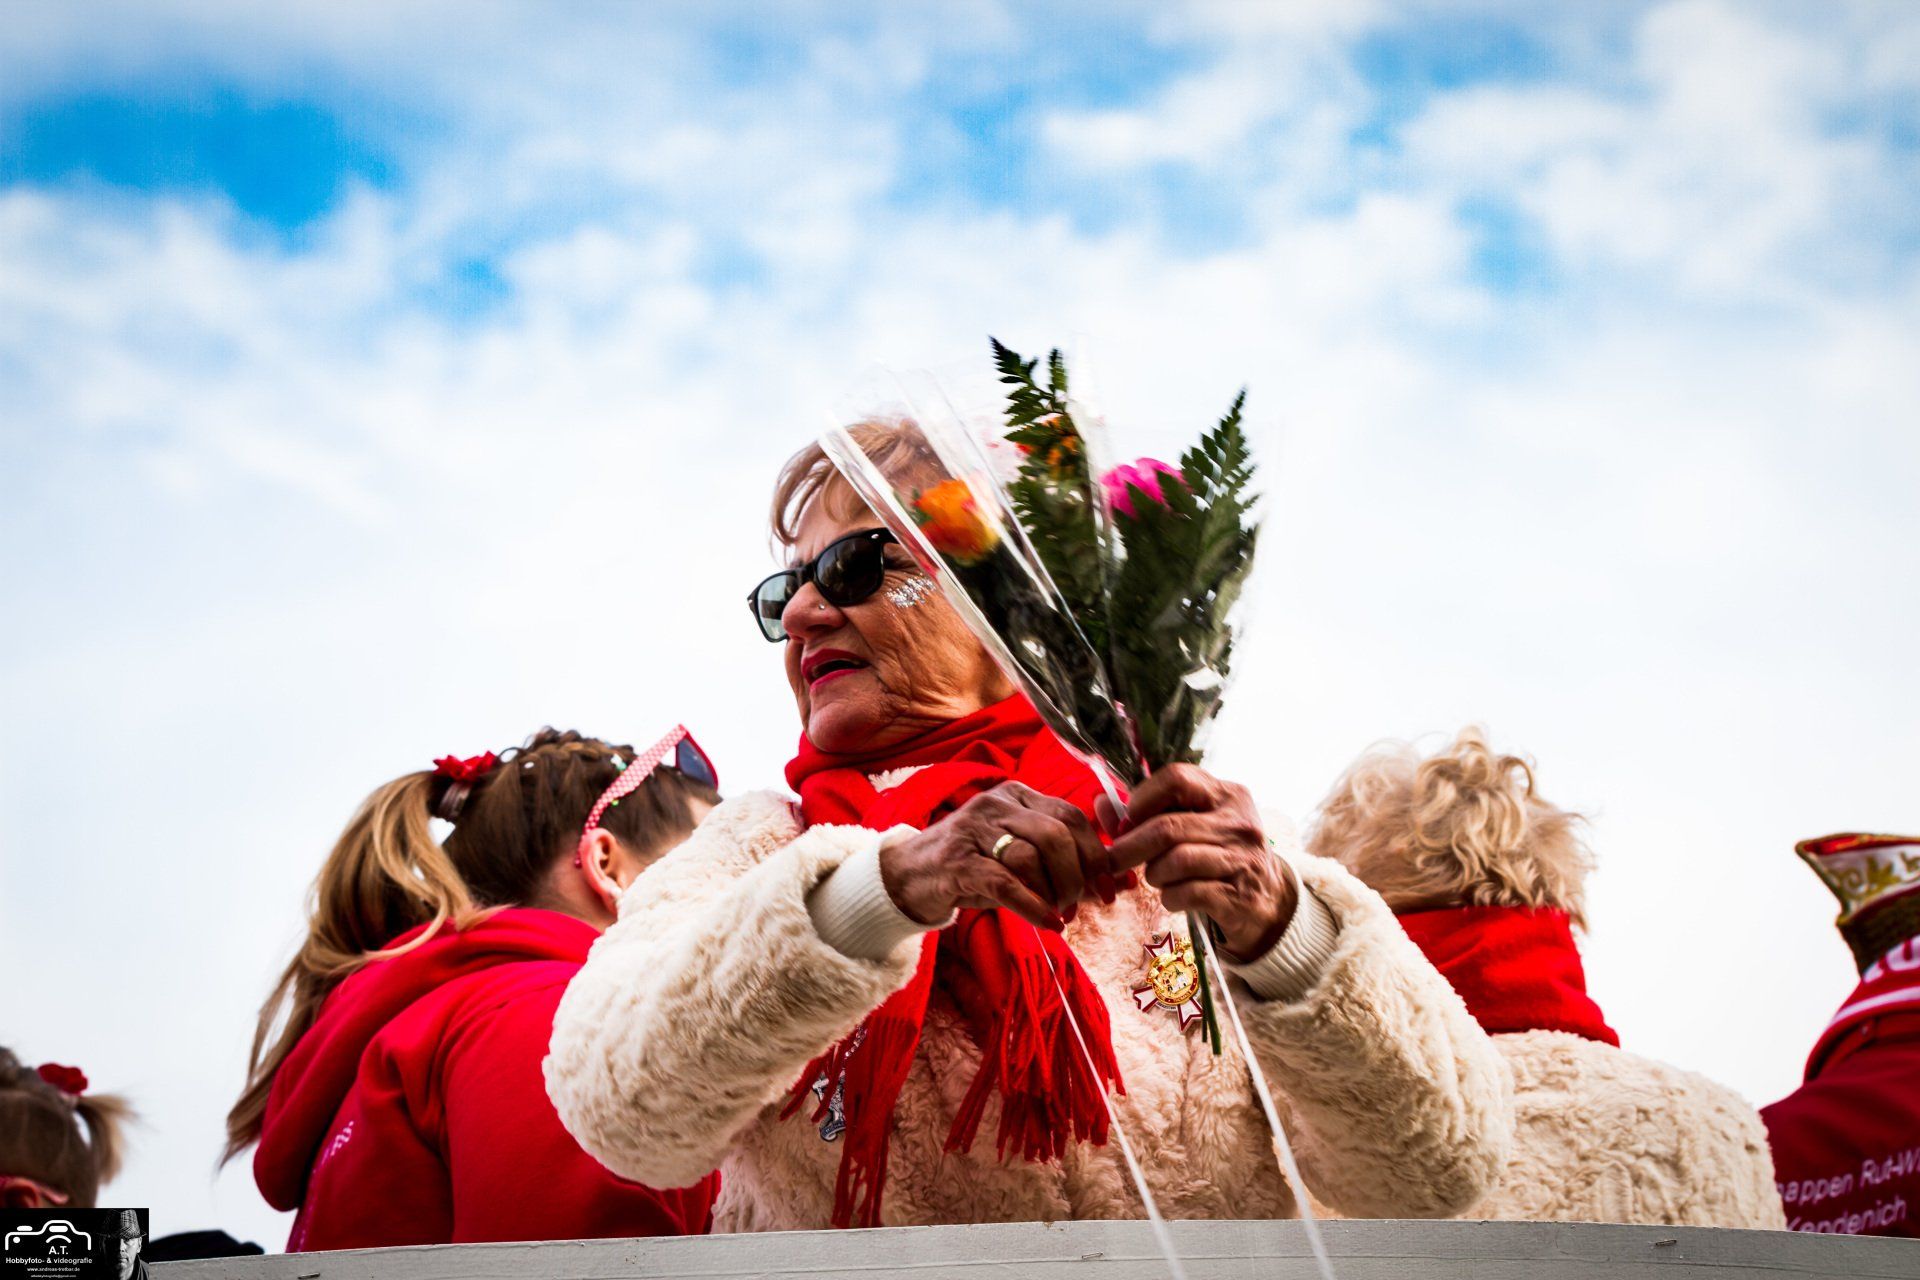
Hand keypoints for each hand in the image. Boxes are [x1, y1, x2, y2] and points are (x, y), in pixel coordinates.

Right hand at [878, 782, 1115, 931]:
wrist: (908, 878)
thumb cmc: (973, 868)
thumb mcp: (1020, 860)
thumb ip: (1065, 866)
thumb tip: (1120, 883)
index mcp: (1017, 796)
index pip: (1071, 815)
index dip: (1098, 854)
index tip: (1113, 888)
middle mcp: (997, 804)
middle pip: (1056, 833)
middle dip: (1079, 875)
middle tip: (1081, 904)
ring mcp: (974, 830)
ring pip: (1031, 855)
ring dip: (1054, 892)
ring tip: (1059, 914)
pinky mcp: (957, 861)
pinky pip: (1004, 881)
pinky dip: (1033, 905)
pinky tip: (1048, 923)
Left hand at [1105, 764, 1295, 960]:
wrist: (1267, 900)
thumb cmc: (1219, 855)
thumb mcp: (1194, 825)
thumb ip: (1148, 813)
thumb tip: (1101, 805)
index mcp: (1228, 794)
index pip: (1176, 778)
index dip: (1142, 799)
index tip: (1127, 821)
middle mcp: (1239, 822)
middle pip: (1167, 827)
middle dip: (1131, 846)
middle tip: (1113, 860)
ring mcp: (1242, 859)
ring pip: (1176, 861)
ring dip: (1153, 874)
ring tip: (1156, 877)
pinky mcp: (1239, 895)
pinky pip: (1187, 893)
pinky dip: (1169, 897)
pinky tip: (1172, 896)